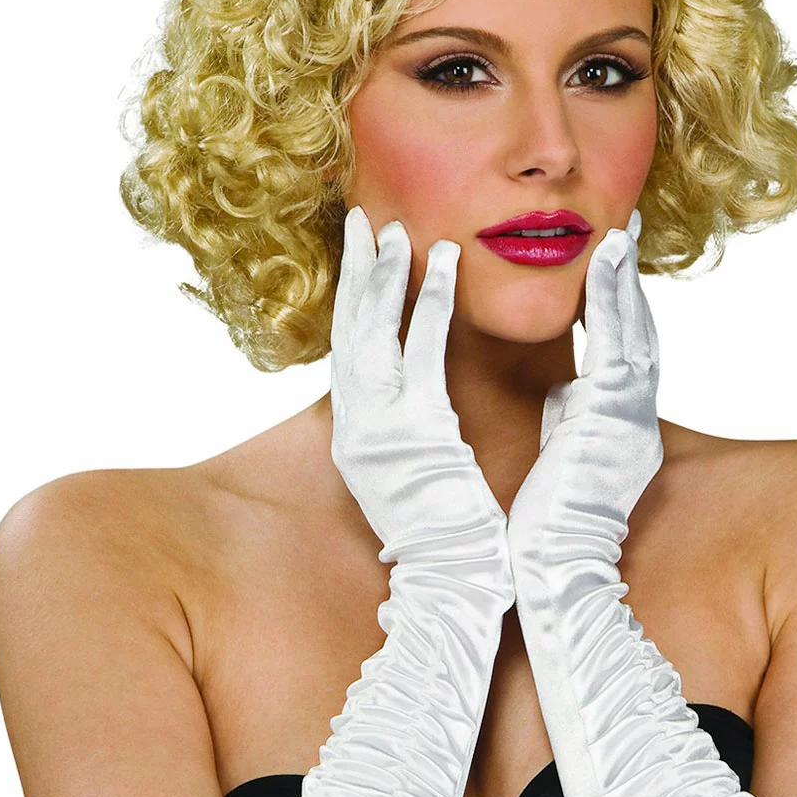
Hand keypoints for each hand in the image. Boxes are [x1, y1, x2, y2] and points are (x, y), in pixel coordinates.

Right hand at [330, 206, 512, 584]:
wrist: (449, 577)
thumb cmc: (444, 529)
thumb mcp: (416, 469)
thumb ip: (410, 426)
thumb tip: (416, 393)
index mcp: (354, 433)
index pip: (347, 349)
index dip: (353, 297)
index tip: (360, 252)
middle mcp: (355, 425)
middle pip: (348, 330)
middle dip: (355, 271)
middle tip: (363, 219)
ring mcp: (379, 427)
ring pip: (373, 333)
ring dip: (387, 276)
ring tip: (400, 229)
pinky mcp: (413, 430)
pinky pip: (421, 353)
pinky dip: (431, 305)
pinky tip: (443, 268)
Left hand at [508, 209, 662, 561]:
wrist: (559, 571)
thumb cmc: (551, 527)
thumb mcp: (564, 457)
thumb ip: (569, 417)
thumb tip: (562, 385)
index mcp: (621, 428)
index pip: (623, 354)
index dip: (620, 307)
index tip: (611, 263)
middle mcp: (635, 418)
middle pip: (639, 333)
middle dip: (631, 282)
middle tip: (628, 228)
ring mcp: (630, 417)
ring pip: (634, 333)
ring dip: (626, 279)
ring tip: (619, 230)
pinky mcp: (616, 417)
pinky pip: (618, 344)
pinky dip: (614, 299)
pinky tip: (606, 261)